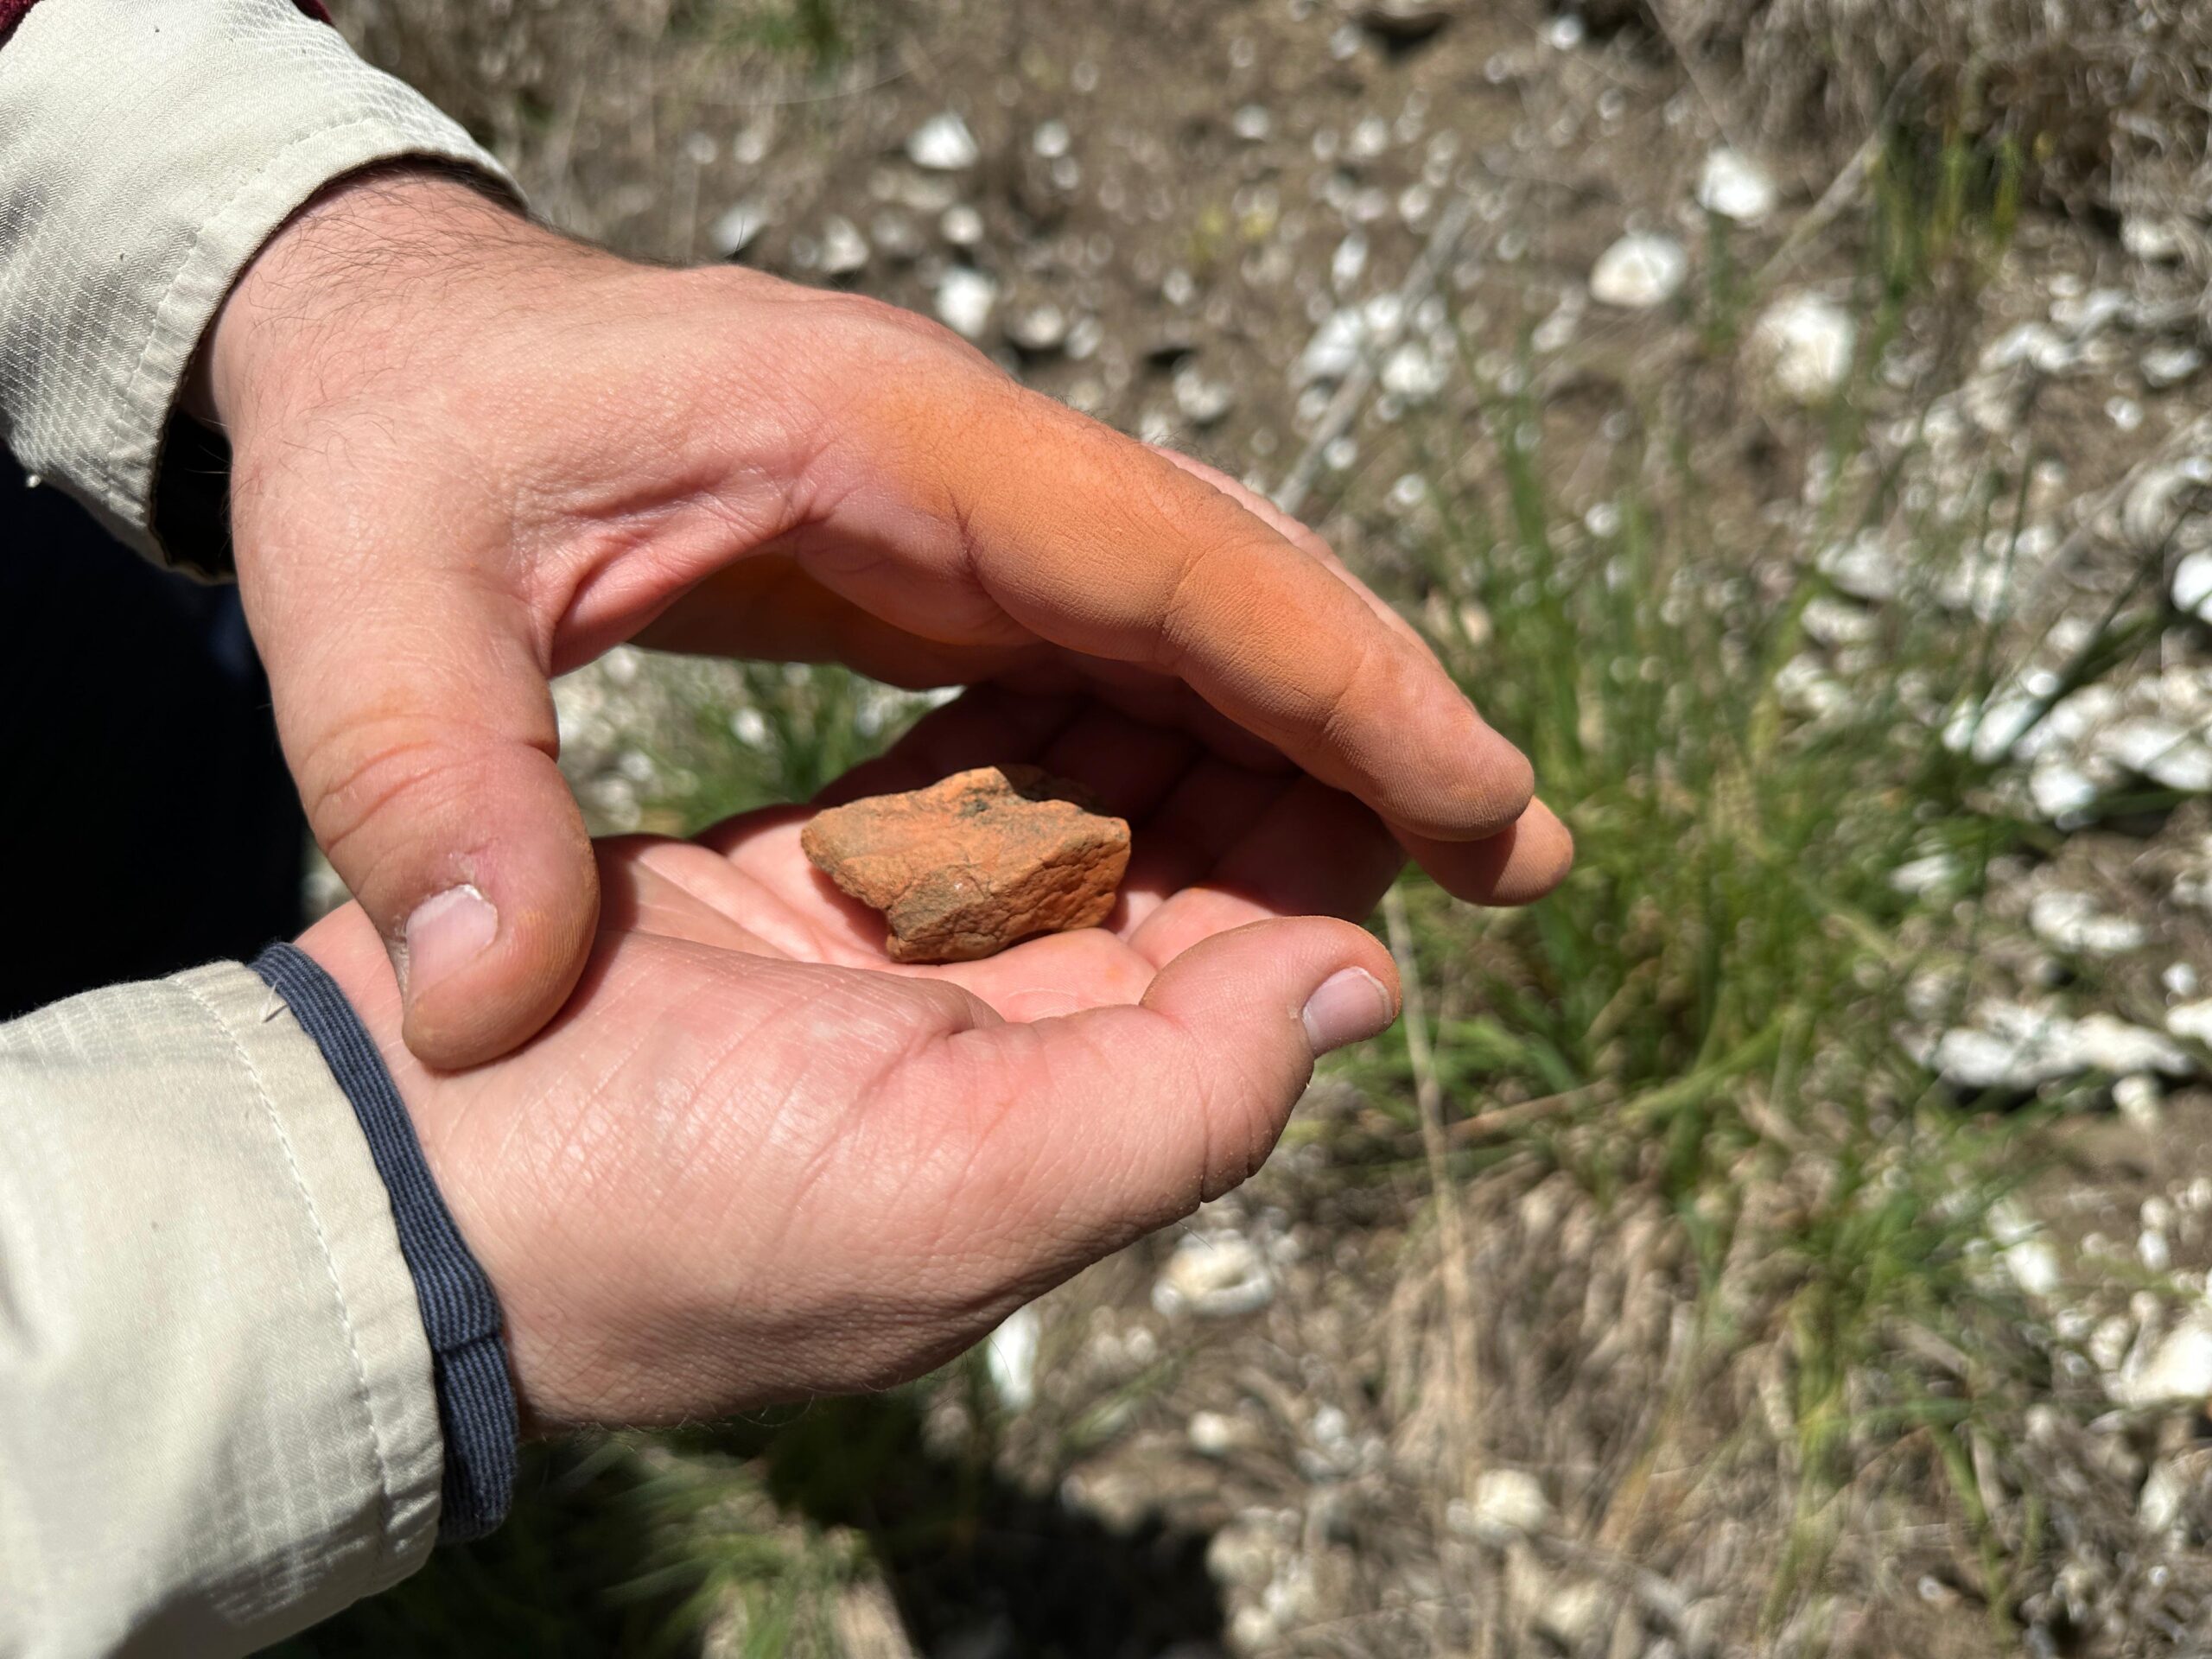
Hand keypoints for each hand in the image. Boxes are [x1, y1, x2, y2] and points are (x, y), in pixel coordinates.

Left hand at [211, 168, 1569, 1068]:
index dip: (1345, 681)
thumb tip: (482, 1003)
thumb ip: (417, 779)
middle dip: (1380, 709)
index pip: (1176, 557)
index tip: (1484, 801)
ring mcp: (944, 494)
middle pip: (1229, 575)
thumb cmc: (384, 437)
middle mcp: (953, 453)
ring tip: (1417, 857)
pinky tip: (1229, 824)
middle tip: (1518, 855)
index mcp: (880, 437)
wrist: (383, 329)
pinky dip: (1190, 725)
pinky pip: (1100, 638)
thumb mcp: (358, 598)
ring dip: (1307, 726)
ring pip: (1186, 606)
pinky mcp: (915, 544)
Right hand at [300, 688, 1406, 1423]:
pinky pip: (925, 797)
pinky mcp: (780, 896)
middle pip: (1159, 897)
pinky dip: (997, 730)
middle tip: (1317, 645)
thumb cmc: (666, 1206)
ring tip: (1208, 614)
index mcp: (1048, 1135)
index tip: (1395, 746)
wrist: (382, 1179)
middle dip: (1238, 777)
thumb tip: (1361, 983)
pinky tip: (1061, 644)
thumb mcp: (962, 1190)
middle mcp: (982, 1063)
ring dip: (1131, 733)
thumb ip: (1180, 1096)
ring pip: (1052, 832)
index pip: (1235, 982)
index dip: (1320, 860)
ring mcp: (876, 974)